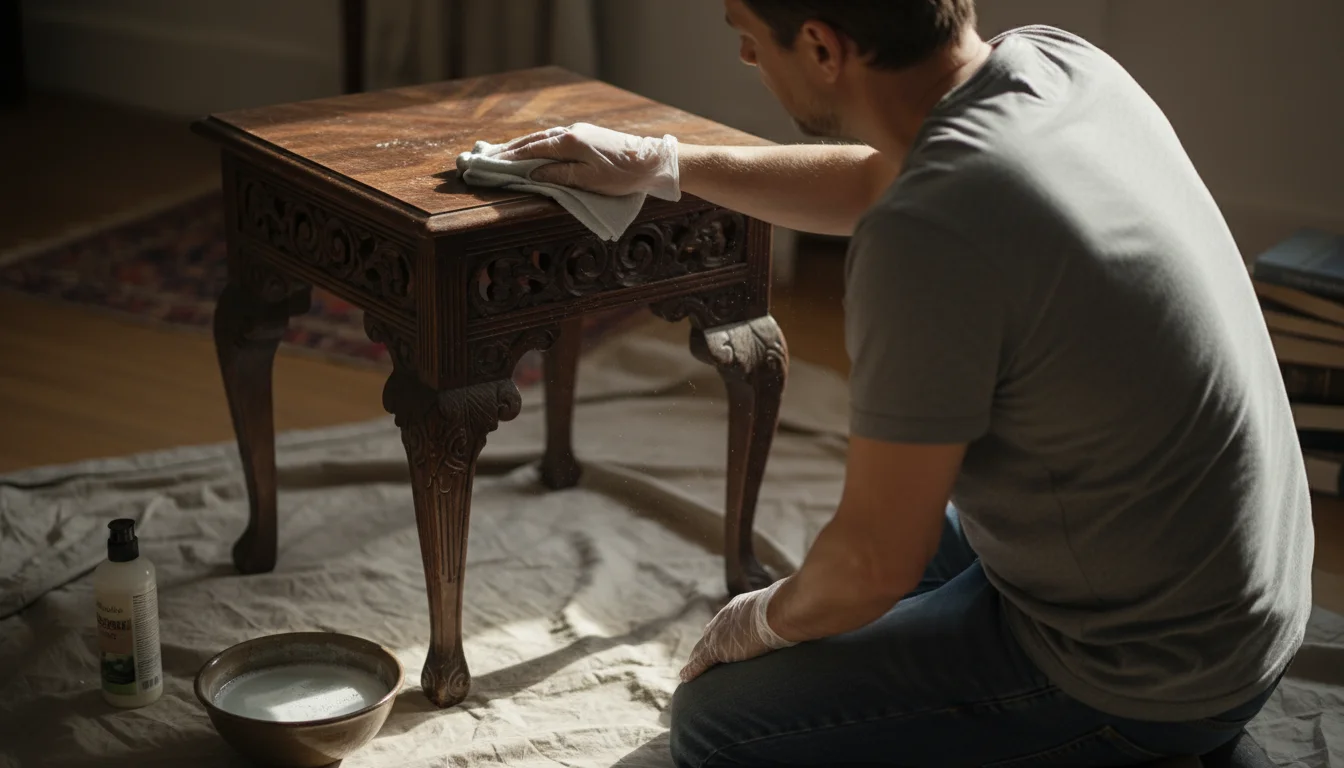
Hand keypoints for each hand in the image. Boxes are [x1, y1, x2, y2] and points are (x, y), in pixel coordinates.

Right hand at [491, 123, 680, 200]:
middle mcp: (571, 132)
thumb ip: (559, 176)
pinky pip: (554, 139)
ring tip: (504, 152)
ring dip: (522, 145)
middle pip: (533, 140)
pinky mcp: (587, 135)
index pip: (531, 150)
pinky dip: (538, 144)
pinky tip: (533, 148)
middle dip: (510, 149)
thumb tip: (533, 174)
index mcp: (569, 142)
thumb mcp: (589, 181)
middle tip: (487, 156)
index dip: (509, 157)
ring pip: (544, 138)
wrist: (652, 161)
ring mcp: (579, 131)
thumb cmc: (623, 175)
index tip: (490, 163)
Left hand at [680, 579, 795, 682]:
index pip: (724, 621)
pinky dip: (692, 670)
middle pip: (709, 634)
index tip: (714, 637)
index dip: (719, 631)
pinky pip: (701, 661)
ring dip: (696, 660)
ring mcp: (720, 632)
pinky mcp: (718, 648)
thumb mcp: (783, 607)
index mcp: (740, 607)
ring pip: (701, 649)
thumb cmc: (789, 608)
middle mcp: (725, 618)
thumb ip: (783, 612)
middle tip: (698, 657)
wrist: (781, 611)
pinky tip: (685, 677)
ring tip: (689, 671)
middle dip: (704, 645)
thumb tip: (799, 611)